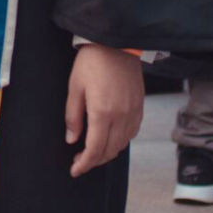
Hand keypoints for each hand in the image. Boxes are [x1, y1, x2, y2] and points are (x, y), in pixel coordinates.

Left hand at [65, 45, 144, 176]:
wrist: (116, 42)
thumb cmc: (92, 62)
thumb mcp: (75, 88)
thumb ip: (73, 117)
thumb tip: (72, 140)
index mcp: (103, 113)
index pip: (95, 149)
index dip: (84, 164)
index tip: (75, 170)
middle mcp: (122, 116)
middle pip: (110, 151)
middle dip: (94, 161)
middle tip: (80, 162)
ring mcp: (133, 112)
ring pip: (122, 144)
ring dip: (108, 153)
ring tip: (93, 152)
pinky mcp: (140, 106)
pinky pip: (132, 133)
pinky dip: (120, 141)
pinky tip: (110, 138)